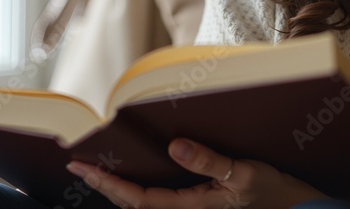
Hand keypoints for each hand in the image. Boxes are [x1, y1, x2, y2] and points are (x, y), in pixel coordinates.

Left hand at [66, 137, 329, 208]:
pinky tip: (134, 177)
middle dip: (104, 187)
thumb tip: (173, 147)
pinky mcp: (199, 204)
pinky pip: (158, 200)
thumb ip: (209, 162)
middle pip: (133, 204)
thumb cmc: (271, 191)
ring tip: (98, 171)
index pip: (138, 199)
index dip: (108, 184)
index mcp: (192, 207)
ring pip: (144, 204)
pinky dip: (138, 191)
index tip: (83, 167)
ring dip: (118, 190)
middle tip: (78, 166)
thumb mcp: (243, 173)